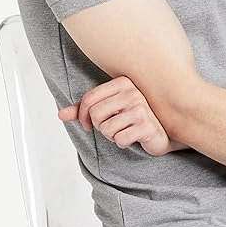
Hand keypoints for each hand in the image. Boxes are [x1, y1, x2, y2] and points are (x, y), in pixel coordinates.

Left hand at [57, 75, 189, 155]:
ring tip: (124, 132)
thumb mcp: (110, 110)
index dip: (81, 116)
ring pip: (106, 129)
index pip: (89, 99)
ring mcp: (141, 108)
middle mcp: (133, 91)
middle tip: (111, 128)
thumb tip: (60, 114)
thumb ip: (84, 111)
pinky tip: (133, 138)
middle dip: (100, 127)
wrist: (165, 131)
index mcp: (123, 82)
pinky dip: (123, 143)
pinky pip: (120, 139)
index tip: (88, 124)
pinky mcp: (147, 125)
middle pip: (95, 114)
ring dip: (112, 136)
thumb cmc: (135, 118)